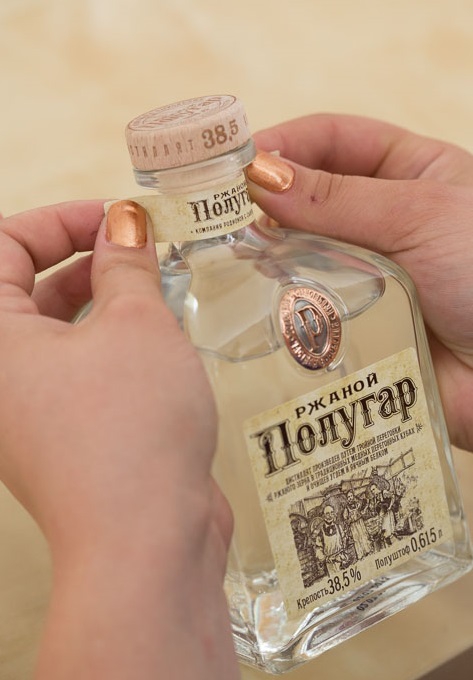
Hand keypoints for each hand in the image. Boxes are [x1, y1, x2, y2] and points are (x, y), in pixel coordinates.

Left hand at [0, 200, 235, 679]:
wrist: (146, 541)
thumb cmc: (130, 429)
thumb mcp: (137, 325)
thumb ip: (126, 264)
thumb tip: (124, 225)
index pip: (3, 247)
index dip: (60, 220)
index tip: (114, 217)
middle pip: (25, 288)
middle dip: (82, 257)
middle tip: (136, 246)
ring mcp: (27, 411)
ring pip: (56, 331)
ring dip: (100, 300)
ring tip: (150, 285)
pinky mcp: (62, 436)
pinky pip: (78, 369)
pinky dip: (109, 344)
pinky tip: (155, 339)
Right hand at [248, 114, 472, 452]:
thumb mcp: (423, 214)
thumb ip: (340, 199)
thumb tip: (260, 178)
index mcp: (412, 174)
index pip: (334, 141)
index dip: (285, 144)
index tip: (236, 161)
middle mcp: (383, 222)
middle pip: (309, 199)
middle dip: (266, 204)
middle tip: (219, 216)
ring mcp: (366, 275)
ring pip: (301, 255)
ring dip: (268, 256)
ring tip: (232, 259)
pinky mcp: (353, 326)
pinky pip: (306, 309)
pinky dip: (280, 305)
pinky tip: (254, 303)